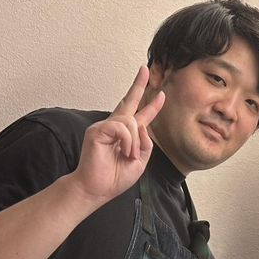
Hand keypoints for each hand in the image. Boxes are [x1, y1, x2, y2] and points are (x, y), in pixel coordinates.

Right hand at [68, 66, 165, 203]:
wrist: (97, 189)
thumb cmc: (115, 178)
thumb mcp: (140, 161)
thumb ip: (145, 143)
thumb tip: (142, 125)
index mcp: (126, 135)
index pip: (140, 116)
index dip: (152, 106)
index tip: (161, 94)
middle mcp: (115, 127)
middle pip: (128, 101)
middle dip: (138, 85)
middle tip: (144, 69)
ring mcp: (105, 127)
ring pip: (130, 121)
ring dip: (135, 142)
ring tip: (128, 155)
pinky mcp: (97, 130)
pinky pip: (121, 127)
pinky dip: (127, 141)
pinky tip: (123, 151)